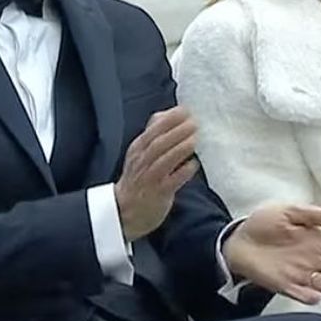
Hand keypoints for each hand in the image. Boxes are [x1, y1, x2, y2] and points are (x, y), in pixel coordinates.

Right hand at [114, 108, 198, 240]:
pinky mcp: (159, 193)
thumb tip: (166, 114)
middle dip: (176, 131)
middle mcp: (142, 162)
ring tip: (195, 139)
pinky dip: (183, 171)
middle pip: (158, 143)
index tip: (184, 111)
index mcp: (137, 150)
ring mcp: (150, 178)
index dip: (168, 119)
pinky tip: (193, 164)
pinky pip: (172, 180)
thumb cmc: (138, 179)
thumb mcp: (139, 154)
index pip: (151, 131)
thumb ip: (152, 135)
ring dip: (180, 148)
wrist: (125, 210)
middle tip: (194, 123)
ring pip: (164, 160)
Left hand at [224, 205, 320, 304]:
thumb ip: (314, 214)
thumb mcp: (288, 211)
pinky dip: (310, 296)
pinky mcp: (286, 285)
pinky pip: (303, 294)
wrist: (238, 240)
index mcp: (319, 242)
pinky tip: (315, 295)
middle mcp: (314, 261)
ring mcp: (302, 274)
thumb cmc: (263, 224)